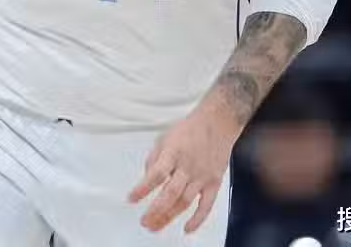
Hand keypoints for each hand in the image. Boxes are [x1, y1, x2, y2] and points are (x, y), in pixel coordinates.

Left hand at [128, 104, 239, 233]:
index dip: (142, 189)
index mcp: (173, 152)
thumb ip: (154, 158)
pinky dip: (197, 219)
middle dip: (155, 210)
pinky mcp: (214, 182)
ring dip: (169, 216)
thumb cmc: (190, 129)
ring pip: (185, 202)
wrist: (218, 122)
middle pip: (170, 193)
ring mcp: (202, 176)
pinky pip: (206, 205)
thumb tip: (147, 178)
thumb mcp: (164, 137)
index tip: (131, 199)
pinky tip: (187, 228)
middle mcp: (188, 166)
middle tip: (144, 221)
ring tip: (156, 226)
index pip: (156, 174)